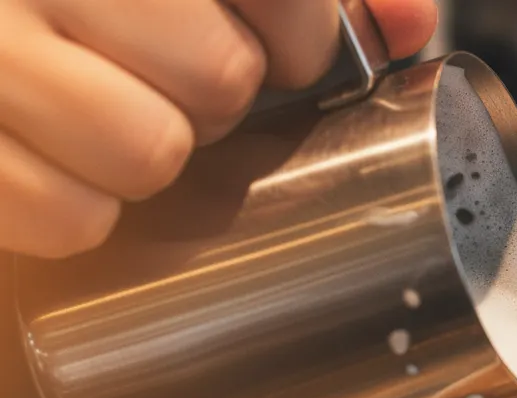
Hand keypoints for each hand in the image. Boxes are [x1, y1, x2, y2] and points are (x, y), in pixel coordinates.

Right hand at [0, 0, 437, 256]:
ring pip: (148, 150)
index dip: (303, 39)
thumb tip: (409, 23)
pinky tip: (68, 167)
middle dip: (221, 98)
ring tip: (122, 121)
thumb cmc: (95, 11)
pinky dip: (83, 213)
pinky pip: (71, 217)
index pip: (284, 0)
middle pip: (222, 75)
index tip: (285, 54)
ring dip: (152, 155)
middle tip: (183, 88)